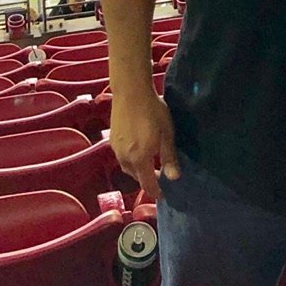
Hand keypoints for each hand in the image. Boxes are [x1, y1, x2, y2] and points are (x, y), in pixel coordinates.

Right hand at [109, 86, 179, 200]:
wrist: (130, 91)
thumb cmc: (153, 111)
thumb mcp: (167, 134)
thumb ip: (169, 157)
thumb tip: (174, 178)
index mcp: (140, 159)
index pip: (147, 184)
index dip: (156, 192)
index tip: (163, 194)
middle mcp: (125, 158)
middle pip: (136, 177)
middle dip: (147, 179)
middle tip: (159, 175)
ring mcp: (116, 148)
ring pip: (127, 167)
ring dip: (137, 169)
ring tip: (148, 162)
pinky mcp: (112, 139)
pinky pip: (122, 156)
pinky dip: (130, 158)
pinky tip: (137, 148)